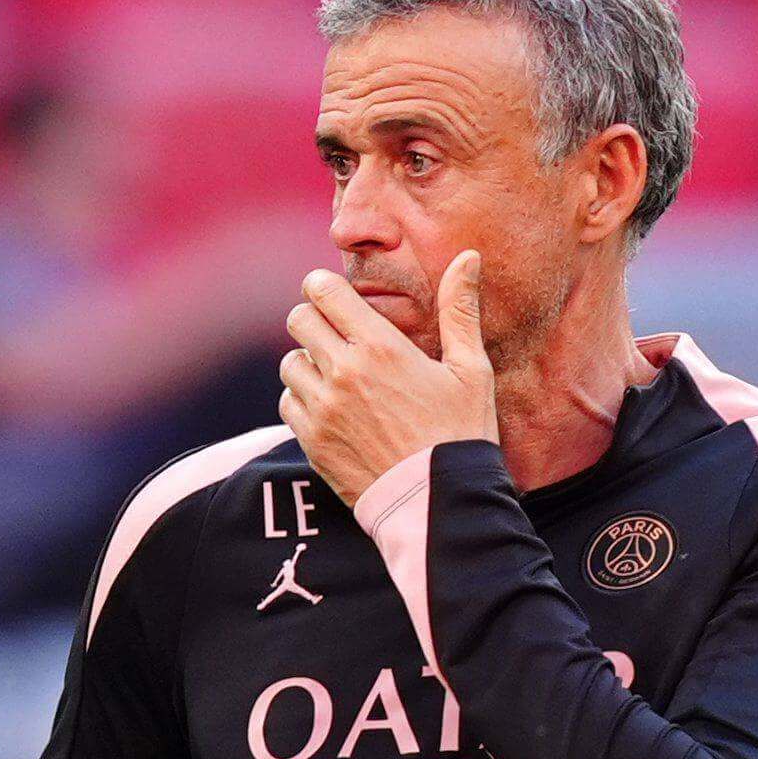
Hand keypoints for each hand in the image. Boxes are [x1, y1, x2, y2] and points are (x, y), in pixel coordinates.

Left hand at [278, 254, 496, 506]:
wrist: (437, 501)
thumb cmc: (461, 433)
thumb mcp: (470, 369)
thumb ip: (460, 310)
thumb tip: (468, 256)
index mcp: (380, 347)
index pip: (324, 291)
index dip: (323, 285)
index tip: (333, 293)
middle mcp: (343, 373)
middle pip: (297, 320)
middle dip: (314, 318)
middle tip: (335, 332)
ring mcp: (322, 409)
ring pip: (289, 362)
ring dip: (307, 361)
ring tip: (337, 374)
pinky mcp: (311, 441)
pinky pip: (287, 402)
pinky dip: (302, 398)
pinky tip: (331, 407)